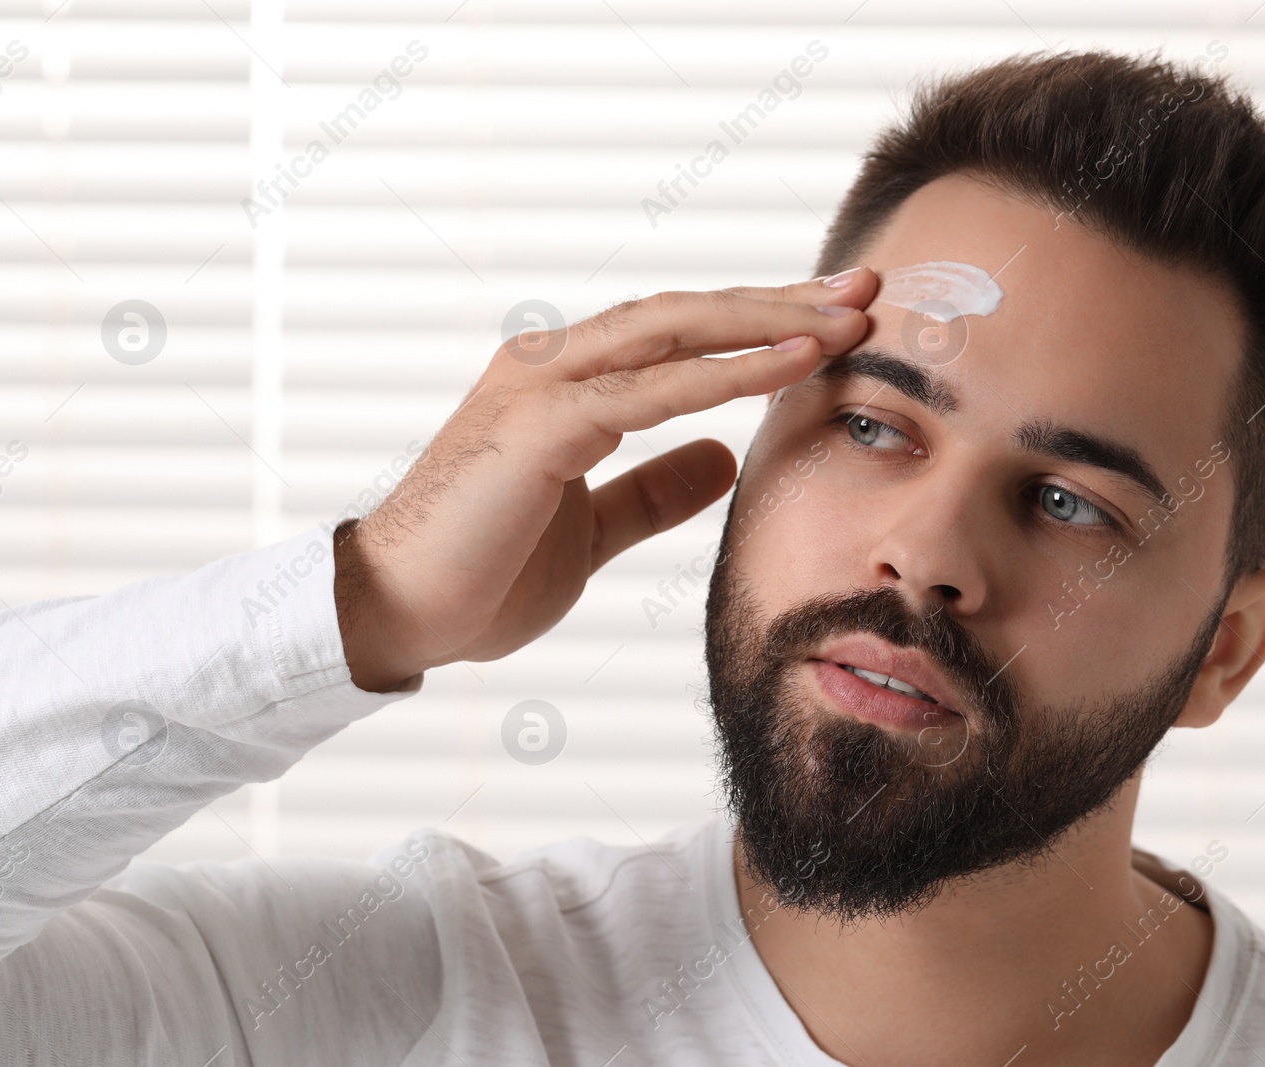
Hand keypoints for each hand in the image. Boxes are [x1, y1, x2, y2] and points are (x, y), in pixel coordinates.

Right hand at [333, 269, 878, 691]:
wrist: (396, 614)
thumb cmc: (479, 572)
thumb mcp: (593, 529)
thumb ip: (651, 490)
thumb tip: (723, 457)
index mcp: (568, 385)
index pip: (681, 335)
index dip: (761, 324)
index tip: (838, 321)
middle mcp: (555, 364)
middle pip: (689, 313)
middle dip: (783, 300)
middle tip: (868, 289)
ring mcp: (544, 385)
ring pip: (676, 331)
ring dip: (770, 321)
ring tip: (850, 318)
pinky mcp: (540, 424)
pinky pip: (652, 389)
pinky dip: (727, 372)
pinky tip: (793, 364)